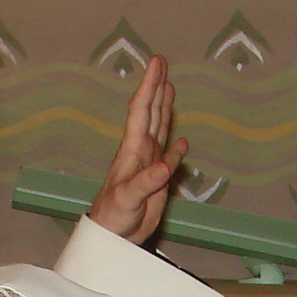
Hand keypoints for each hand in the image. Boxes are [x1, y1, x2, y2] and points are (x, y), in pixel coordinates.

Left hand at [87, 54, 189, 244]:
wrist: (114, 235)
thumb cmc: (113, 215)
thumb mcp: (128, 198)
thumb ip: (146, 181)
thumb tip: (167, 164)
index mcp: (132, 149)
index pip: (141, 111)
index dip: (149, 86)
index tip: (156, 64)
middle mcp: (141, 150)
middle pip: (150, 112)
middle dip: (156, 87)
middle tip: (161, 62)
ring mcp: (150, 163)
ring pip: (160, 128)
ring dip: (165, 107)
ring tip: (169, 86)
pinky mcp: (158, 179)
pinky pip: (170, 157)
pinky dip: (177, 148)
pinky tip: (182, 140)